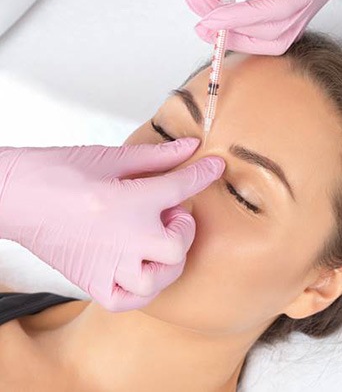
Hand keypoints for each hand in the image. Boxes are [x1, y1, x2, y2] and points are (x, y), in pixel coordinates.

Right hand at [0, 140, 224, 311]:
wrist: (16, 196)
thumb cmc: (57, 173)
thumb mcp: (112, 157)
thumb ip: (157, 156)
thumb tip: (189, 147)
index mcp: (130, 202)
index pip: (182, 187)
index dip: (203, 173)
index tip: (214, 167)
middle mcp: (124, 239)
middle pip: (178, 244)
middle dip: (182, 227)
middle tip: (169, 214)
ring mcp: (109, 266)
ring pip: (159, 278)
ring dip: (166, 259)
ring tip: (155, 243)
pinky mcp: (91, 283)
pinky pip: (128, 300)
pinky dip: (140, 289)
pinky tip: (137, 269)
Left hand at [185, 0, 341, 54]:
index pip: (278, 8)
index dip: (242, 17)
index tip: (210, 18)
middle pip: (274, 34)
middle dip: (234, 29)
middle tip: (201, 20)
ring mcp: (306, 8)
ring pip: (272, 40)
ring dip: (237, 35)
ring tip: (206, 23)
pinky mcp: (294, 10)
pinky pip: (269, 31)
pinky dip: (245, 29)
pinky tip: (223, 20)